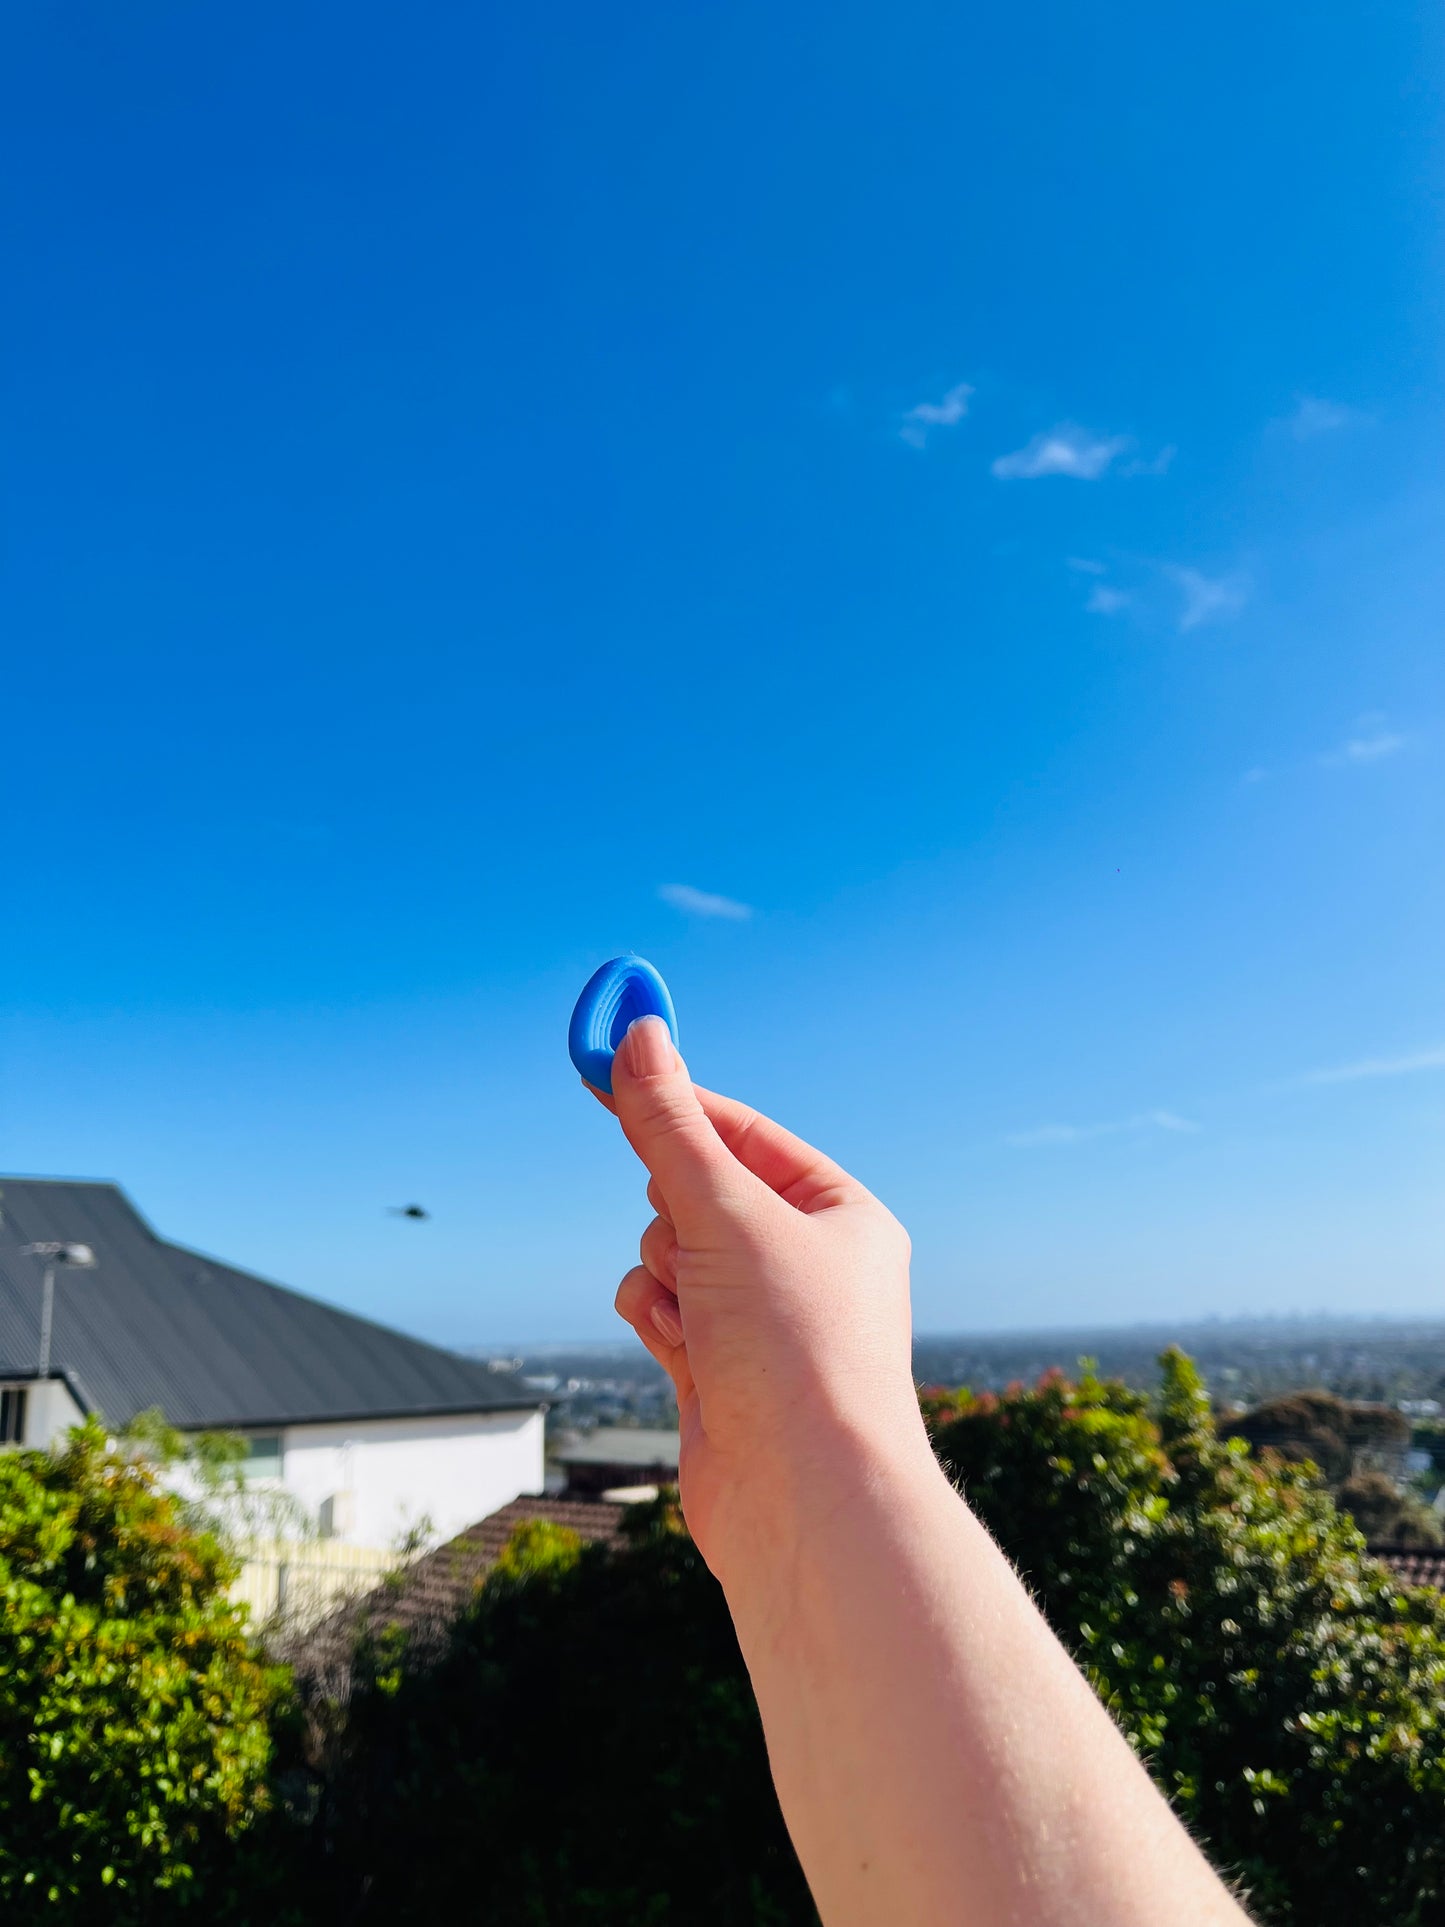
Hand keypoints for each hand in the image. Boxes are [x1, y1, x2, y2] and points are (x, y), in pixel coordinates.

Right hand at [595, 1016, 927, 1586]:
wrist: (805, 1505)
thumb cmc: (797, 1351)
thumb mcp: (726, 1214)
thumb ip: (670, 1128)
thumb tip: (638, 1037)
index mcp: (840, 1215)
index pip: (745, 1134)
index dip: (678, 1106)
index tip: (605, 1068)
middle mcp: (806, 1263)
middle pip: (698, 1193)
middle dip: (676, 1215)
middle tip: (694, 1243)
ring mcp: (760, 1319)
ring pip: (669, 1252)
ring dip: (665, 1274)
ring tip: (702, 1319)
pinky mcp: (718, 1369)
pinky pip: (659, 1308)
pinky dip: (656, 1321)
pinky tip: (683, 1354)